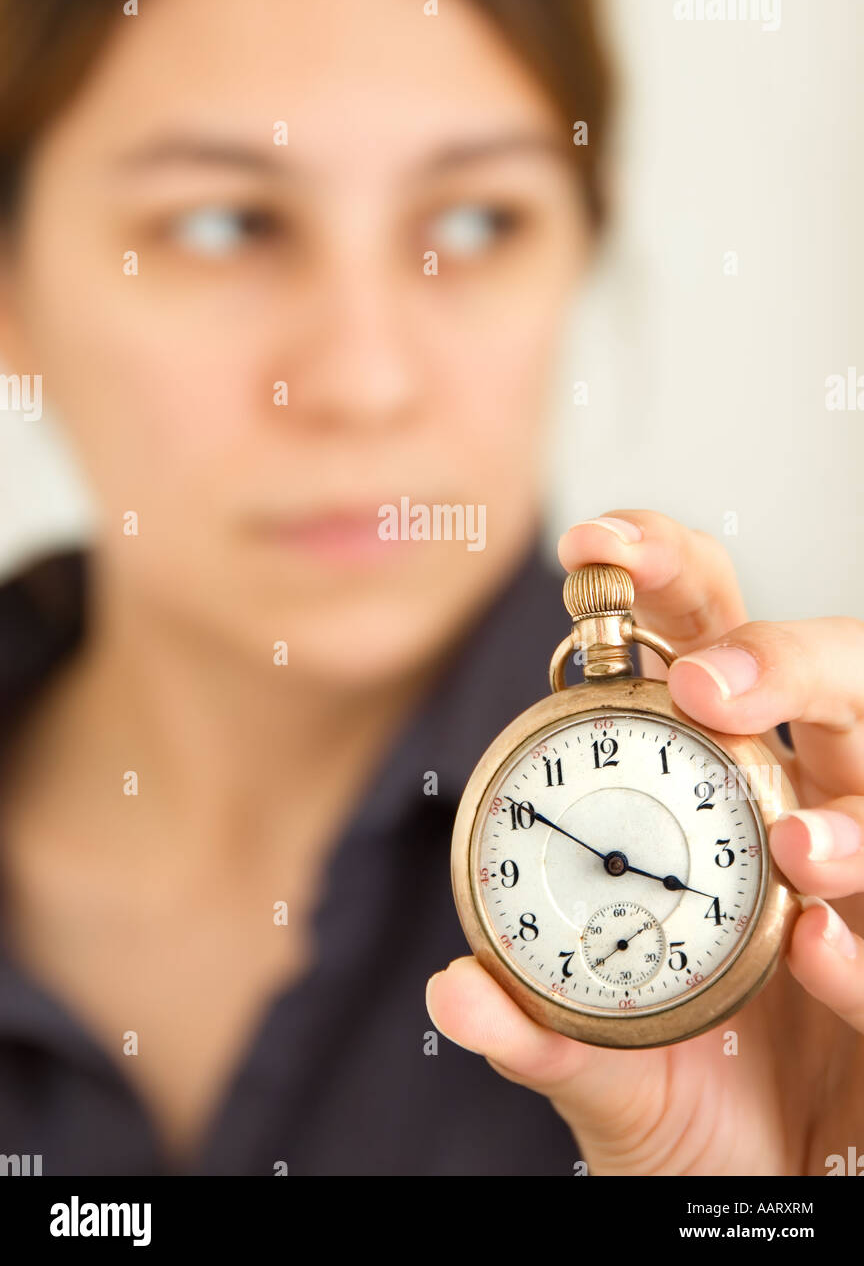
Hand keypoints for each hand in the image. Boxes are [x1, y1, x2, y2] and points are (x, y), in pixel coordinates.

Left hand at [426, 511, 863, 1174]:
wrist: (768, 1195)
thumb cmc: (692, 1108)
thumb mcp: (603, 1077)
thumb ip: (538, 1038)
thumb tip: (459, 995)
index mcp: (722, 801)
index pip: (708, 647)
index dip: (664, 578)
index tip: (594, 548)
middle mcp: (809, 820)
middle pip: (834, 682)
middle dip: (782, 657)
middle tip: (709, 685)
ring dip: (852, 816)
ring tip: (798, 853)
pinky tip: (824, 957)